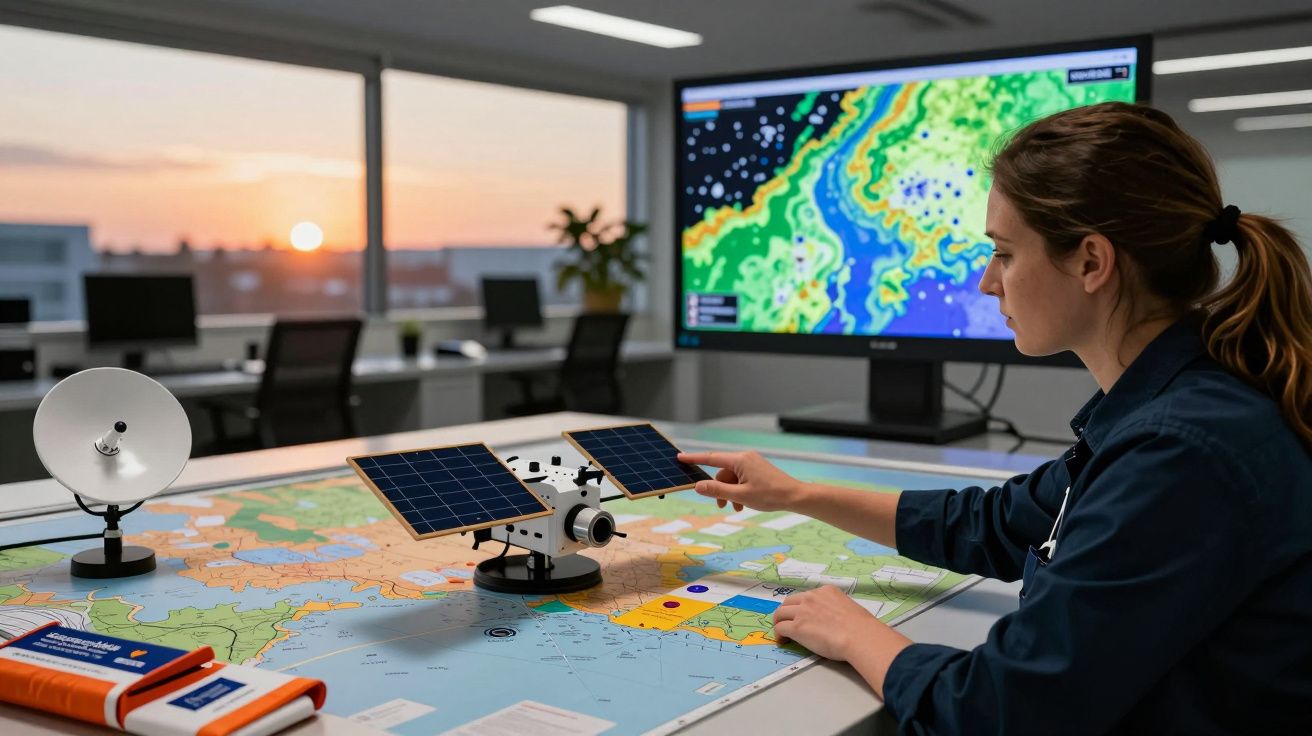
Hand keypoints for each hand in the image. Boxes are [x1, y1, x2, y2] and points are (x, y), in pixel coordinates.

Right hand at [676, 450, 804, 511]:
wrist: (795, 496)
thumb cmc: (770, 495)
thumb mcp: (740, 496)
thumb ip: (717, 491)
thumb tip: (698, 486)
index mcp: (740, 460)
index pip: (711, 458)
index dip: (694, 459)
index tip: (680, 457)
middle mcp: (745, 458)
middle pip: (721, 472)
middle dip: (718, 489)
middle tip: (721, 506)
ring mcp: (752, 463)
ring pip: (731, 478)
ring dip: (729, 493)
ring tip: (736, 508)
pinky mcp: (757, 470)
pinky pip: (740, 479)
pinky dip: (738, 491)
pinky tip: (743, 504)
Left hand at [770, 586, 881, 659]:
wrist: (859, 636)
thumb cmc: (861, 626)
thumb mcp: (848, 607)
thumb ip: (836, 608)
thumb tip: (835, 618)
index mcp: (826, 591)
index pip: (806, 596)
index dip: (801, 606)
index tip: (802, 615)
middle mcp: (811, 597)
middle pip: (789, 602)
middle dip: (786, 611)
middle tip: (786, 621)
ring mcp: (802, 612)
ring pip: (780, 613)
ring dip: (779, 621)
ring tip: (781, 632)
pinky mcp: (797, 627)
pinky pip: (780, 627)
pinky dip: (778, 634)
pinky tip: (782, 640)